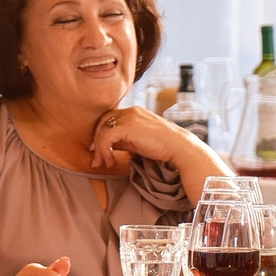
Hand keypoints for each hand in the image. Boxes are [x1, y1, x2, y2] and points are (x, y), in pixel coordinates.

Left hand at [89, 105, 207, 170]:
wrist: (179, 146)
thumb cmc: (163, 146)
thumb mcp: (139, 140)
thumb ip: (124, 140)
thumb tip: (109, 147)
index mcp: (134, 112)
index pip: (109, 119)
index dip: (101, 135)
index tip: (100, 152)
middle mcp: (130, 111)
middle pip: (102, 123)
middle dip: (96, 143)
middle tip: (97, 161)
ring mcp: (129, 117)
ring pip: (102, 130)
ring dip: (99, 149)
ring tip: (103, 163)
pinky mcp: (128, 126)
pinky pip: (107, 137)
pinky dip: (104, 150)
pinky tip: (110, 161)